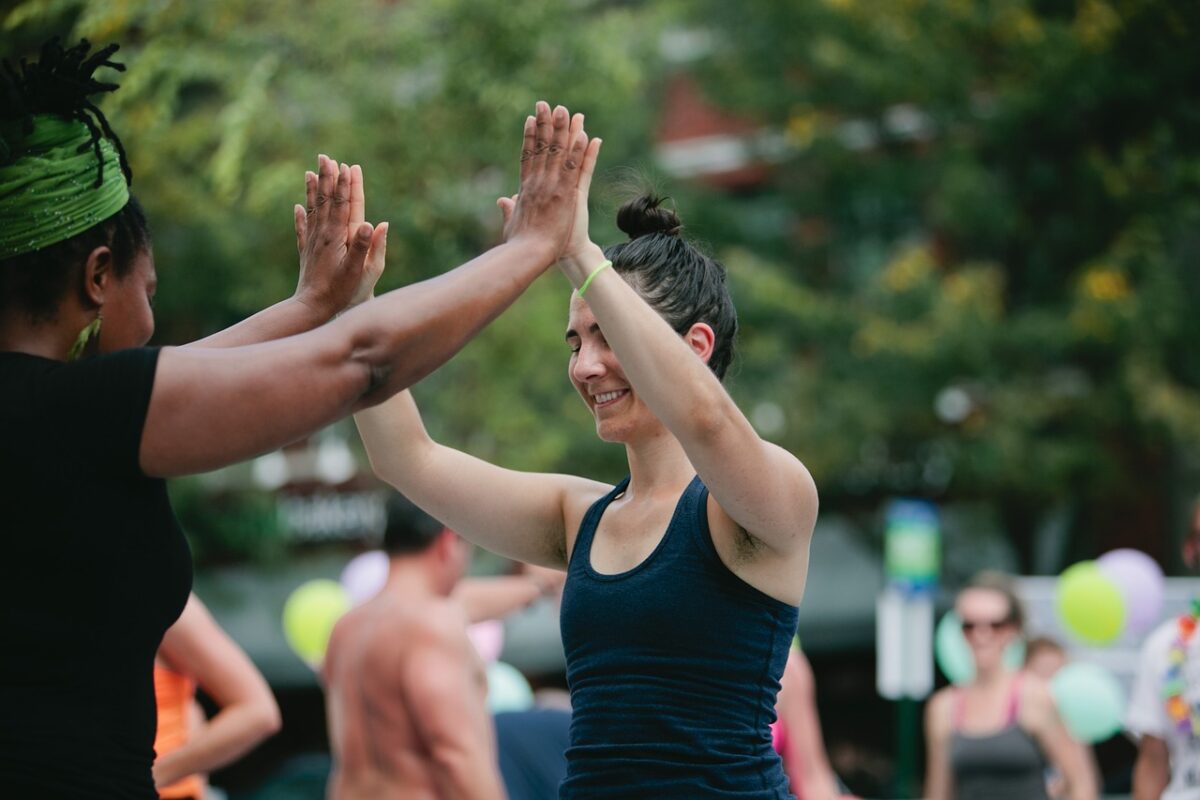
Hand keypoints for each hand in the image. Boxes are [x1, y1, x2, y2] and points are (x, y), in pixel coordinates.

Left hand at [293, 155, 385, 314]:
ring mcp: (313, 244)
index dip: (348, 185)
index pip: (345, 205)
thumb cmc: (340, 292)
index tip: (348, 166)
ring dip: (313, 191)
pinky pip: (302, 230)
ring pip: (313, 211)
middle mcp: (323, 236)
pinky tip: (297, 208)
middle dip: (328, 179)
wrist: (312, 308)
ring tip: (309, 173)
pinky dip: (300, 217)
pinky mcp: (307, 254)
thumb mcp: (360, 271)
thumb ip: (366, 246)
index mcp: (338, 237)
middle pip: (327, 202)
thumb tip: (375, 223)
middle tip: (325, 157)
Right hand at [501, 101, 600, 263]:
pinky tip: (584, 136)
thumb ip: (508, 210)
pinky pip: (574, 168)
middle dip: (545, 124)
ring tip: (566, 110)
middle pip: (541, 148)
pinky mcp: (565, 195)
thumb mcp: (510, 224)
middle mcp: (536, 183)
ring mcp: (550, 187)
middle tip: (547, 104)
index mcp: (525, 189)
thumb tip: (502, 200)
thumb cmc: (518, 246)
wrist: (527, 255)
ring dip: (563, 130)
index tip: (531, 119)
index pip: (527, 156)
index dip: (529, 137)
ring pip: (558, 153)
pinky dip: (579, 152)